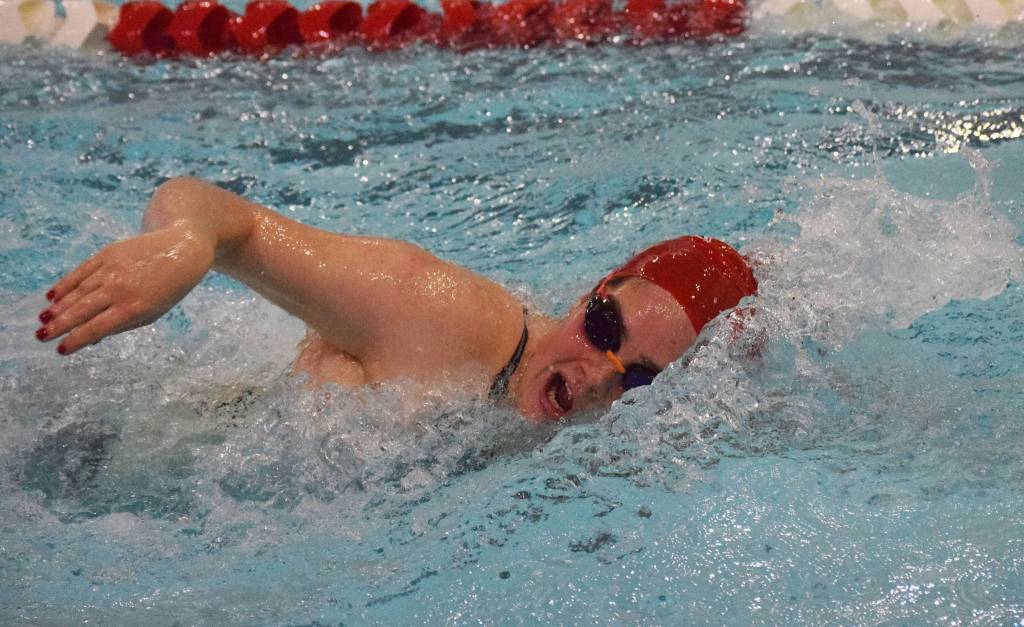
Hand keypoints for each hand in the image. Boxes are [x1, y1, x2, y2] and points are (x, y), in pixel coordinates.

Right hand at [36, 225, 214, 354]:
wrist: (182, 249)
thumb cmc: (168, 289)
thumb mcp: (152, 313)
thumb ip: (122, 325)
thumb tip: (91, 338)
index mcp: (134, 308)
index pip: (98, 328)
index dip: (77, 340)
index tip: (60, 350)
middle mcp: (120, 288)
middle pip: (83, 310)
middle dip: (60, 325)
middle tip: (40, 337)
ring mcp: (112, 269)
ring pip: (78, 291)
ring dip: (59, 307)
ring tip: (44, 319)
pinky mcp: (107, 254)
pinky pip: (81, 272)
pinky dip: (65, 284)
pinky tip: (52, 296)